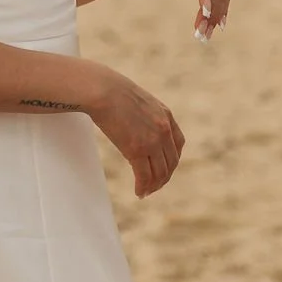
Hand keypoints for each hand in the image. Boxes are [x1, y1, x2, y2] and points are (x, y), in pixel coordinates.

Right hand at [86, 67, 186, 198]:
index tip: (164, 168)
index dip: (172, 160)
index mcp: (166, 116)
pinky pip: (144, 176)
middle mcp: (164, 130)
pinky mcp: (136, 150)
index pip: (178, 145)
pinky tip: (139, 192)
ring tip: (145, 191)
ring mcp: (152, 141)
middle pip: (171, 162)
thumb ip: (147, 115)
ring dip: (154, 186)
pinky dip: (143, 187)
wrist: (103, 90)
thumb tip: (140, 127)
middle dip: (164, 177)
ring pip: (160, 172)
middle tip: (154, 186)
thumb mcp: (141, 101)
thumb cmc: (114, 92)